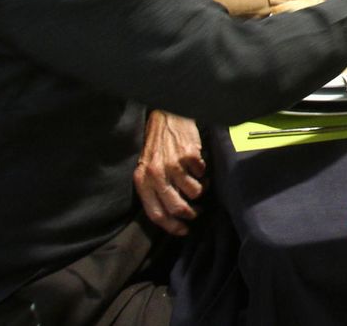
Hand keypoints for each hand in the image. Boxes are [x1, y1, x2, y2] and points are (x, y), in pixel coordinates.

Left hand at [134, 110, 203, 236]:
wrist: (166, 116)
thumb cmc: (157, 144)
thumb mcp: (147, 167)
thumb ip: (154, 188)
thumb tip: (170, 213)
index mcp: (142, 180)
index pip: (155, 213)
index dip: (171, 226)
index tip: (182, 231)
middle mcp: (156, 174)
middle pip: (176, 207)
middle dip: (190, 214)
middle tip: (196, 212)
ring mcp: (173, 164)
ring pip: (194, 192)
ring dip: (200, 191)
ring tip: (200, 184)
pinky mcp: (189, 154)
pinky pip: (202, 174)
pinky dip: (204, 173)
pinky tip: (199, 167)